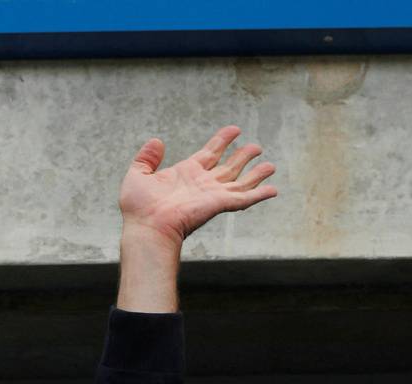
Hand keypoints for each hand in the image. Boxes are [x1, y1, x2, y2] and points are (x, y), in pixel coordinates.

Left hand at [118, 126, 276, 247]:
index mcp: (186, 173)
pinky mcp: (219, 204)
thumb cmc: (139, 208)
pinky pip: (244, 198)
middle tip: (256, 147)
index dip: (223, 140)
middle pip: (229, 167)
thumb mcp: (138, 175)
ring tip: (271, 165)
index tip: (235, 129)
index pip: (210, 152)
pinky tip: (273, 190)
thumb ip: (146, 158)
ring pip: (241, 181)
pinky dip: (260, 194)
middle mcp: (202, 184)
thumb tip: (157, 141)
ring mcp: (212, 194)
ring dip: (256, 174)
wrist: (147, 227)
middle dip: (243, 156)